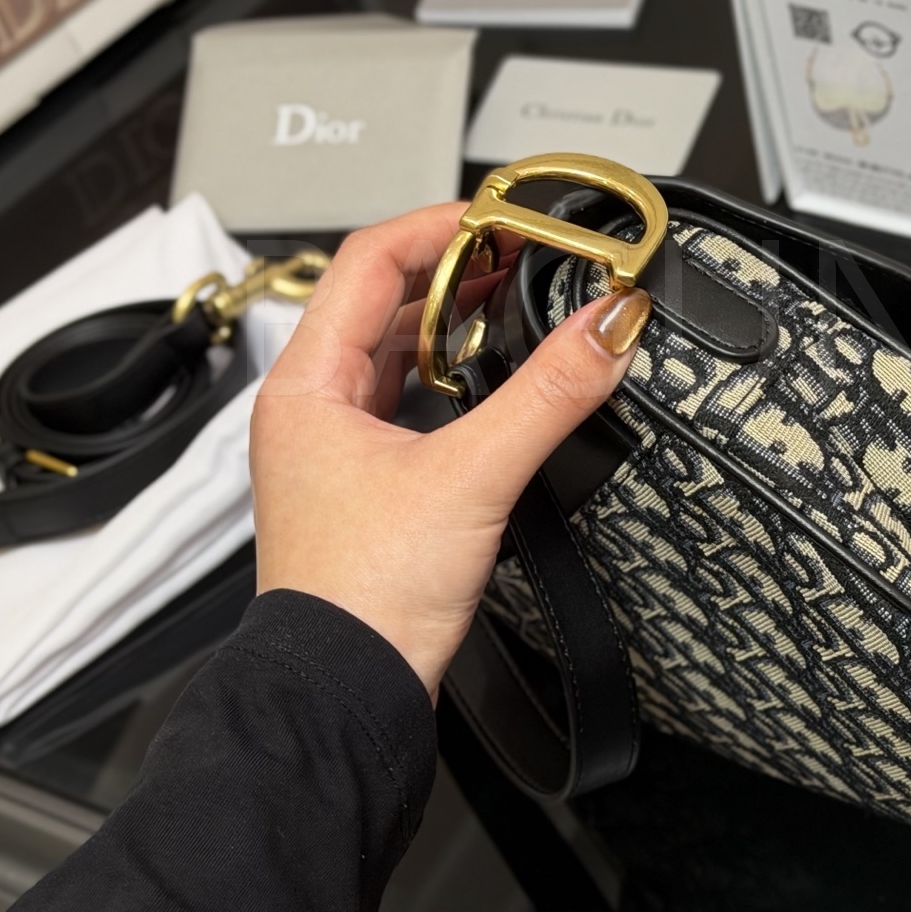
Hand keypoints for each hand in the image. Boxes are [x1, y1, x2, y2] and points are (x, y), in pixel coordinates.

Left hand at [249, 203, 650, 698]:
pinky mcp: (363, 485)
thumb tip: (606, 327)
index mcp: (305, 386)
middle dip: (458, 271)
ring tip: (518, 308)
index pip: (368, 259)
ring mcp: (332, 448)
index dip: (441, 225)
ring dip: (455, 323)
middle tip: (525, 257)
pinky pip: (404, 400)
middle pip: (382, 300)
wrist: (345, 694)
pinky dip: (452, 377)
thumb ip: (549, 395)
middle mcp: (308, 409)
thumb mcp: (473, 478)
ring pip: (393, 351)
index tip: (504, 217)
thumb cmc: (363, 599)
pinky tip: (493, 387)